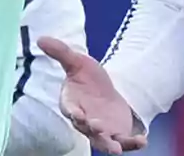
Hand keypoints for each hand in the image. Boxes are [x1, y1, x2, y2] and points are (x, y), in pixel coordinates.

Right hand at [38, 36, 146, 153]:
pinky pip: (123, 142)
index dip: (73, 113)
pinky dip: (131, 144)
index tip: (77, 115)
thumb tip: (40, 38)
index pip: (69, 109)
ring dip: (108, 145)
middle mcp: (84, 120)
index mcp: (71, 103)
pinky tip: (142, 141)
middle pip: (86, 129)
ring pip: (103, 141)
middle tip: (98, 128)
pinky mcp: (116, 134)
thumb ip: (60, 52)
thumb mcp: (76, 61)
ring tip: (116, 150)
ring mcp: (100, 130)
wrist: (103, 90)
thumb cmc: (85, 77)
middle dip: (92, 130)